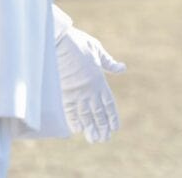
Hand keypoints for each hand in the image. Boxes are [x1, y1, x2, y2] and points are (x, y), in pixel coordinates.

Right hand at [56, 26, 125, 142]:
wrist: (59, 42)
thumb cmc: (79, 43)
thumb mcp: (98, 50)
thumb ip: (109, 63)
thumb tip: (122, 68)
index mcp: (99, 80)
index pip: (109, 103)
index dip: (112, 117)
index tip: (115, 128)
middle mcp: (90, 89)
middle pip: (98, 113)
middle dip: (102, 126)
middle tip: (104, 139)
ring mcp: (76, 92)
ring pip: (85, 115)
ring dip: (90, 128)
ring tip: (94, 139)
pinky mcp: (63, 92)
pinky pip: (69, 110)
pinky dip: (73, 120)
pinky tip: (77, 129)